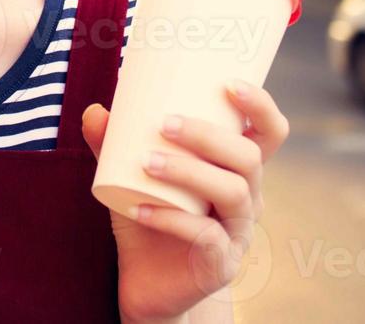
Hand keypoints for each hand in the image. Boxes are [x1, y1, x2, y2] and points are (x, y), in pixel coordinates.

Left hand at [81, 79, 288, 322]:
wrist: (147, 280)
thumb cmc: (150, 213)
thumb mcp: (130, 175)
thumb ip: (112, 145)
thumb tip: (95, 111)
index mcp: (237, 168)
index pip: (270, 132)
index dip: (259, 106)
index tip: (229, 84)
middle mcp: (248, 197)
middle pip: (249, 158)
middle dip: (209, 135)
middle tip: (164, 123)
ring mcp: (239, 232)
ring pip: (233, 193)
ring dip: (189, 171)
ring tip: (147, 161)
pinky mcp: (222, 263)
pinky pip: (206, 237)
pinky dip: (170, 219)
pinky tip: (140, 209)